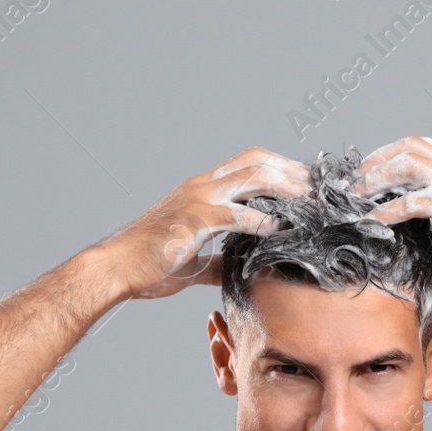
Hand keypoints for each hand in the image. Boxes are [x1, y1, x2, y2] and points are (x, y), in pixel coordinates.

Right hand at [91, 148, 312, 299]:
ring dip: (284, 188)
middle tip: (315, 187)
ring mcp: (198, 199)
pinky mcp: (194, 220)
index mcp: (202, 190)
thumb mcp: (192, 262)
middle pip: (255, 161)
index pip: (246, 164)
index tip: (303, 184)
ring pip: (251, 178)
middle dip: (289, 170)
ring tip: (307, 201)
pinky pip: (236, 215)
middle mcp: (202, 186)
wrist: (116, 268)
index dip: (278, 168)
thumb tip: (237, 269)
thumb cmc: (148, 264)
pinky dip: (262, 222)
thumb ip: (216, 261)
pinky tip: (280, 231)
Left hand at [350, 135, 431, 297]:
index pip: (423, 152)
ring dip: (376, 178)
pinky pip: (414, 201)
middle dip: (376, 159)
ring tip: (355, 196)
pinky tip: (372, 222)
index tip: (368, 176)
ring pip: (408, 164)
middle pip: (410, 147)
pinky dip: (387, 210)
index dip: (391, 157)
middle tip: (353, 181)